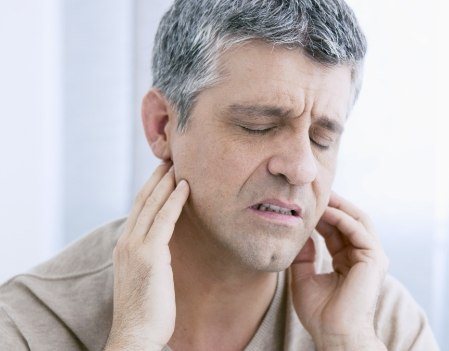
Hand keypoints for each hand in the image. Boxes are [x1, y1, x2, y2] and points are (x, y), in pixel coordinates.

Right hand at [104, 163, 189, 350]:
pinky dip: (176, 200)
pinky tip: (186, 187)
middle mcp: (126, 241)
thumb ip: (151, 257)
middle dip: (157, 179)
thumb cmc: (144, 310)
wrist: (135, 334)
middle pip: (143, 201)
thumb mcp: (144, 276)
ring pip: (153, 204)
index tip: (162, 174)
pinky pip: (165, 219)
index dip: (150, 189)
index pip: (138, 209)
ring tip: (178, 165)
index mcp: (124, 246)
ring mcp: (136, 246)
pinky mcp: (150, 253)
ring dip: (166, 183)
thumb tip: (164, 246)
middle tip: (169, 160)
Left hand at [291, 192, 388, 350]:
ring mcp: (371, 256)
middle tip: (313, 190)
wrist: (333, 334)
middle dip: (332, 204)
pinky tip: (324, 211)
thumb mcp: (303, 278)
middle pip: (349, 220)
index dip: (321, 214)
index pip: (336, 229)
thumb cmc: (320, 313)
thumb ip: (303, 255)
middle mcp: (362, 256)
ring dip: (337, 205)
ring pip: (357, 220)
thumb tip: (300, 233)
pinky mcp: (374, 258)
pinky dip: (341, 217)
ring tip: (319, 194)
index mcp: (348, 260)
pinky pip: (357, 230)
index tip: (303, 202)